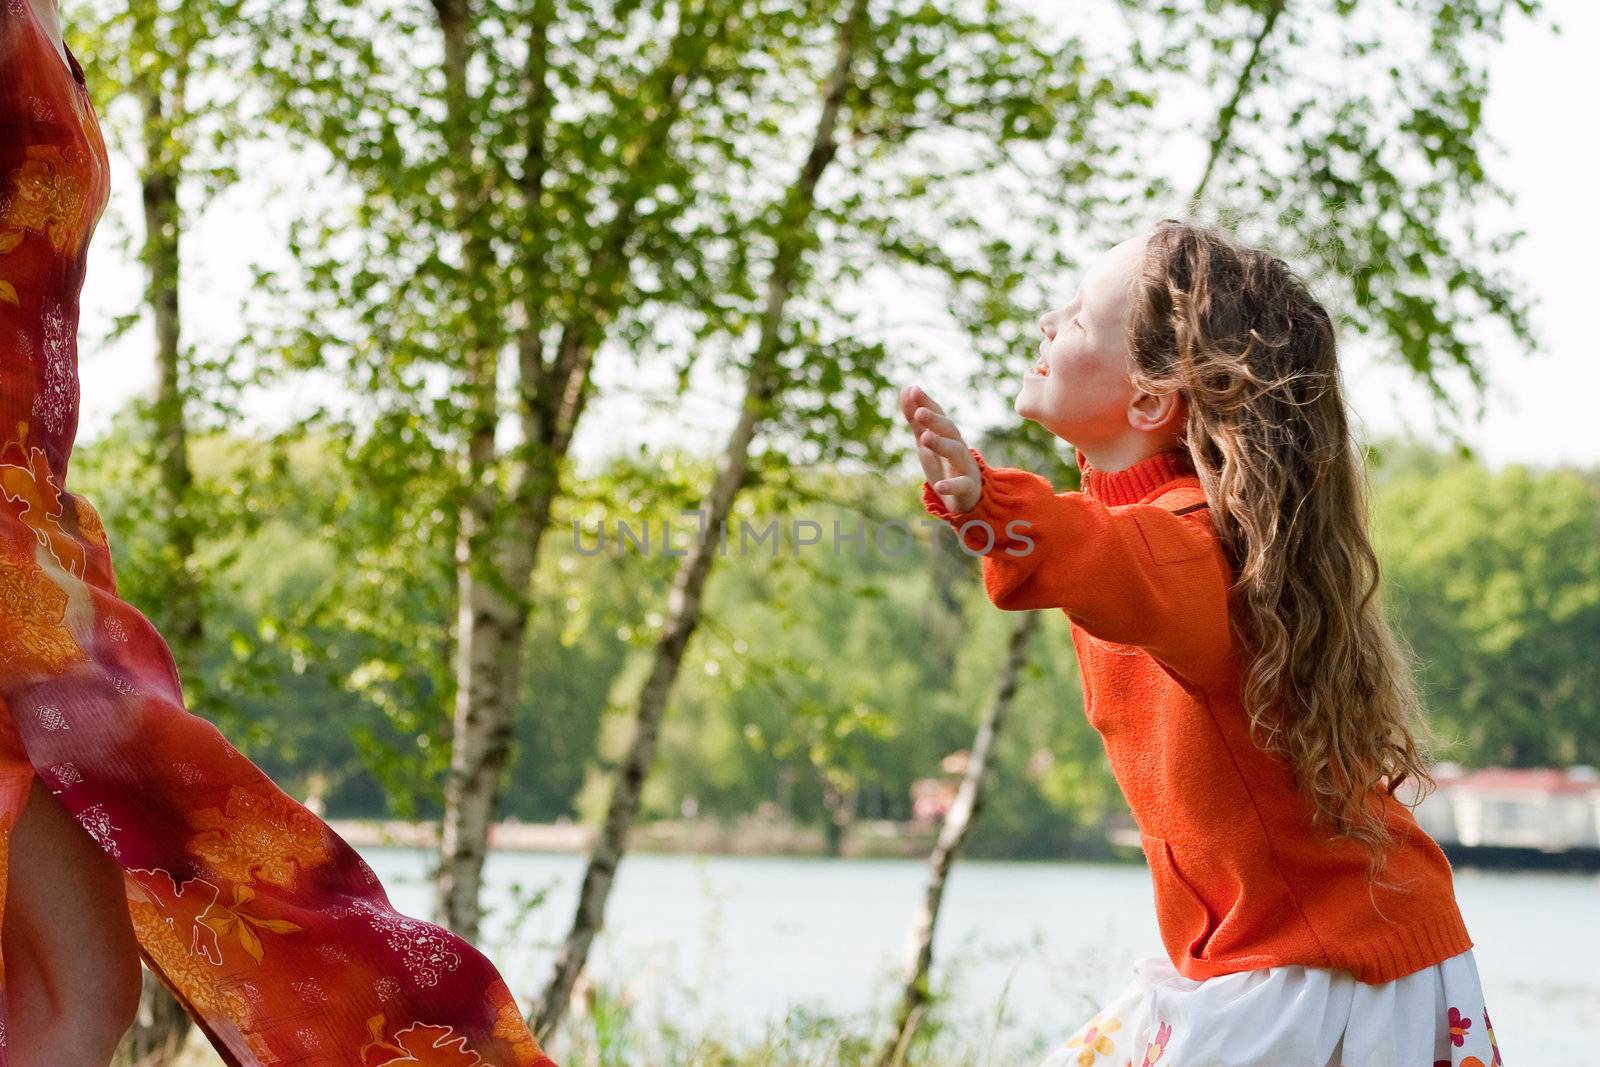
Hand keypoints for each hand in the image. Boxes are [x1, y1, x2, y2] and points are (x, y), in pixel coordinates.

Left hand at [900, 384, 981, 513]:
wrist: (968, 497)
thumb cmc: (945, 466)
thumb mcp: (926, 444)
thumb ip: (916, 420)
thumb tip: (906, 389)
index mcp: (947, 436)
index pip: (938, 415)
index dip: (927, 402)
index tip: (913, 390)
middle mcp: (958, 447)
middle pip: (949, 430)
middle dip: (935, 420)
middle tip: (919, 412)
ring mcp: (965, 466)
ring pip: (956, 452)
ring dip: (941, 444)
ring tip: (925, 438)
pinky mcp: (968, 487)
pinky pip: (961, 485)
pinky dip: (951, 485)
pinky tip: (939, 486)